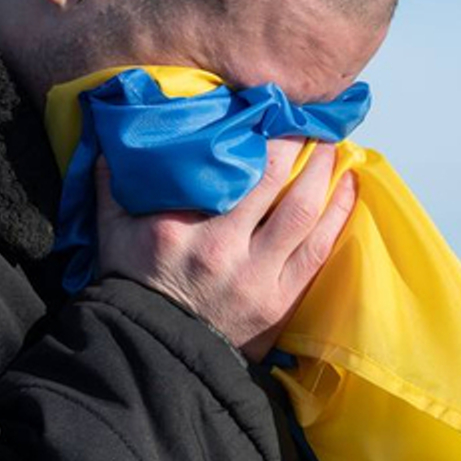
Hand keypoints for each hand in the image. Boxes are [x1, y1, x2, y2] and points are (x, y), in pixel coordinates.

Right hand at [95, 139, 356, 359]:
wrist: (154, 353)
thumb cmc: (134, 286)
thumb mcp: (112, 233)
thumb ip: (113, 185)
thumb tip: (111, 138)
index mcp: (179, 229)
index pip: (226, 168)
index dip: (255, 132)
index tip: (268, 107)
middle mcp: (221, 249)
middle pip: (273, 181)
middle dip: (297, 143)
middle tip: (309, 118)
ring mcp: (256, 277)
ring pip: (304, 211)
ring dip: (324, 172)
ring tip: (332, 144)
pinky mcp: (280, 301)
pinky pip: (319, 249)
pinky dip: (339, 213)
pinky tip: (349, 186)